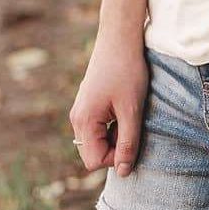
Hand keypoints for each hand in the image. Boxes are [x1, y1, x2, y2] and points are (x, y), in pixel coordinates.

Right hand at [69, 33, 148, 176]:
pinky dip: (111, 125)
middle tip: (132, 125)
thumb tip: (123, 172)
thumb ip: (128, 143)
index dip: (116, 158)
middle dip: (114, 147)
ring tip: (129, 113)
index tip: (132, 138)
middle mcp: (76, 118)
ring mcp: (80, 110)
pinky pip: (97, 127)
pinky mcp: (87, 103)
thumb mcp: (132, 109)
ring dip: (114, 135)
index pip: (95, 161)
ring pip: (96, 140)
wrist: (119, 36)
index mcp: (84, 121)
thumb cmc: (127, 71)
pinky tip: (123, 106)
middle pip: (93, 153)